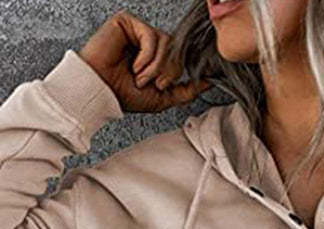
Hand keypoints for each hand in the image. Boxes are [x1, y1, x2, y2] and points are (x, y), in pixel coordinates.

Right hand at [78, 10, 211, 113]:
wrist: (100, 91)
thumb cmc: (124, 95)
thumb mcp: (163, 98)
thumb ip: (186, 90)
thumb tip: (209, 82)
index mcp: (156, 57)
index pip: (180, 56)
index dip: (181, 69)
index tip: (182, 80)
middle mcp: (148, 42)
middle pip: (177, 50)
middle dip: (168, 72)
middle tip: (154, 84)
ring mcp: (138, 30)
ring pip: (167, 43)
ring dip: (156, 67)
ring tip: (140, 78)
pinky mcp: (127, 22)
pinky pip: (151, 36)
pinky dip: (146, 57)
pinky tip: (134, 66)